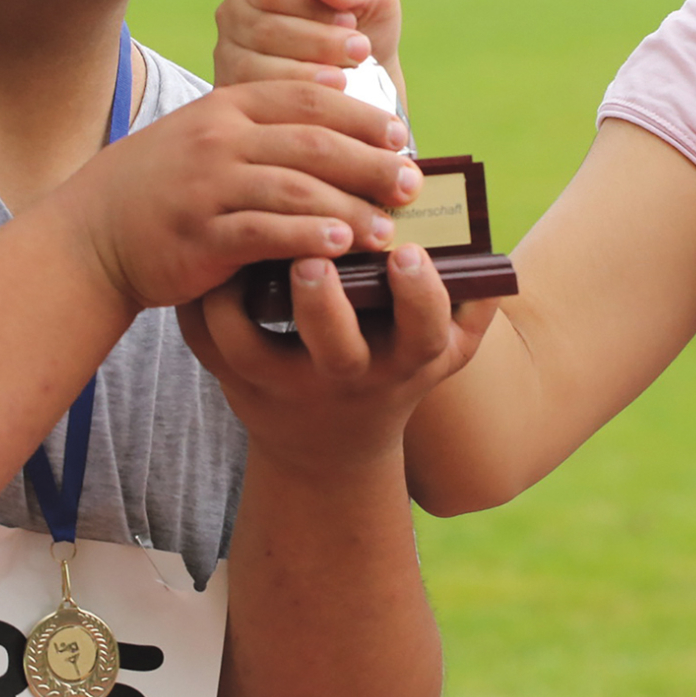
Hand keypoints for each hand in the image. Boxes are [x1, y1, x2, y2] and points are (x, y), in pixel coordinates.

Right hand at [60, 81, 422, 313]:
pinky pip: (263, 232)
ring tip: (388, 228)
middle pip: (313, 142)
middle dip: (370, 162)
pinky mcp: (198, 235)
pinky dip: (307, 236)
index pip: (307, 99)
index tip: (400, 135)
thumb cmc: (166, 187)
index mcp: (228, 106)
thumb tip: (343, 114)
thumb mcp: (209, 136)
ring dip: (350, 207)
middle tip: (410, 183)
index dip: (361, 116)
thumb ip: (265, 124)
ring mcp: (207, 186)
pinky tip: (340, 246)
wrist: (94, 234)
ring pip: (295, 188)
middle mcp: (218, 139)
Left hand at [181, 247, 497, 474]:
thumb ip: (475, 307)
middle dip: (324, 303)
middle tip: (315, 258)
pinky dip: (201, 302)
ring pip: (254, 350)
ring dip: (244, 304)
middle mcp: (345, 378)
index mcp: (403, 360)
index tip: (409, 252)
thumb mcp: (445, 351)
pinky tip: (211, 254)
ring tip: (246, 249)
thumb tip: (493, 256)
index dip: (419, 295)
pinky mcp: (235, 380)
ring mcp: (285, 384)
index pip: (422, 331)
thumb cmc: (396, 370)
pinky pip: (209, 343)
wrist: (329, 446)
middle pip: (334, 348)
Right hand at [216, 0, 403, 90]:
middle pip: (264, 30)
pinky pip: (254, 101)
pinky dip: (291, 104)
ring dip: (306, 76)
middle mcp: (234, 12)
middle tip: (359, 53)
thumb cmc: (364, 26)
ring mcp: (227, 55)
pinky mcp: (233, 92)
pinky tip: (323, 103)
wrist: (367, 79)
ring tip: (344, 79)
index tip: (351, 22)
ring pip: (254, 68)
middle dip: (318, 44)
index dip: (313, 8)